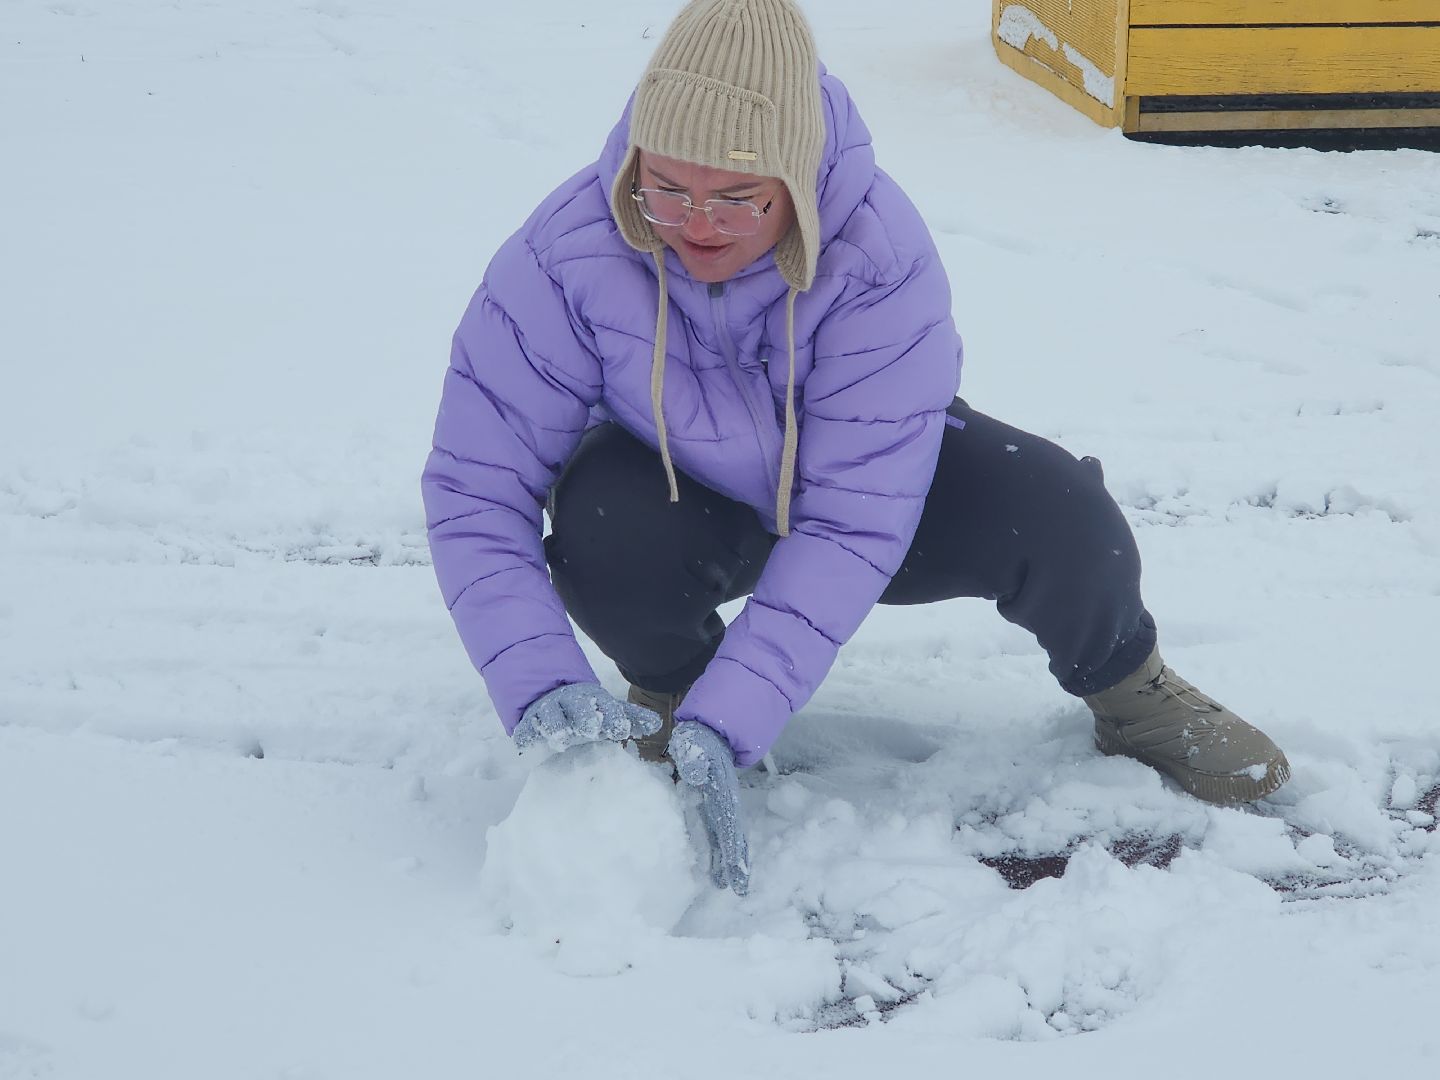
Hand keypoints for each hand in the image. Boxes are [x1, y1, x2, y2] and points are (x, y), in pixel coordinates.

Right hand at [512, 683, 661, 752]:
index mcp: (592, 699)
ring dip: (556, 725)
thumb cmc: (584, 708)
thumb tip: (658, 724)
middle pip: (578, 707)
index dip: (612, 717)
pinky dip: (525, 734)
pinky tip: (526, 743)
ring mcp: (548, 710)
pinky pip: (525, 727)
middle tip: (592, 729)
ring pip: (551, 715)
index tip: (621, 730)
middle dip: (585, 717)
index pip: (604, 706)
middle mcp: (571, 702)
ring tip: (562, 738)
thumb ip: (630, 718)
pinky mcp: (528, 721)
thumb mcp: (606, 710)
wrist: (547, 690)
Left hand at [669, 721, 748, 895]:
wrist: (709, 732)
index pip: (728, 824)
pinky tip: (712, 864)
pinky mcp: (708, 805)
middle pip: (731, 836)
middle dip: (734, 862)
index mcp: (721, 793)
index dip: (732, 848)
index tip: (736, 868)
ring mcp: (717, 805)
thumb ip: (695, 758)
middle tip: (737, 889)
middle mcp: (723, 803)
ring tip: (725, 884)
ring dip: (725, 859)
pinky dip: (716, 848)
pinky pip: (713, 830)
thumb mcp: (695, 744)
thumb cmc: (699, 740)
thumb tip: (697, 776)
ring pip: (723, 836)